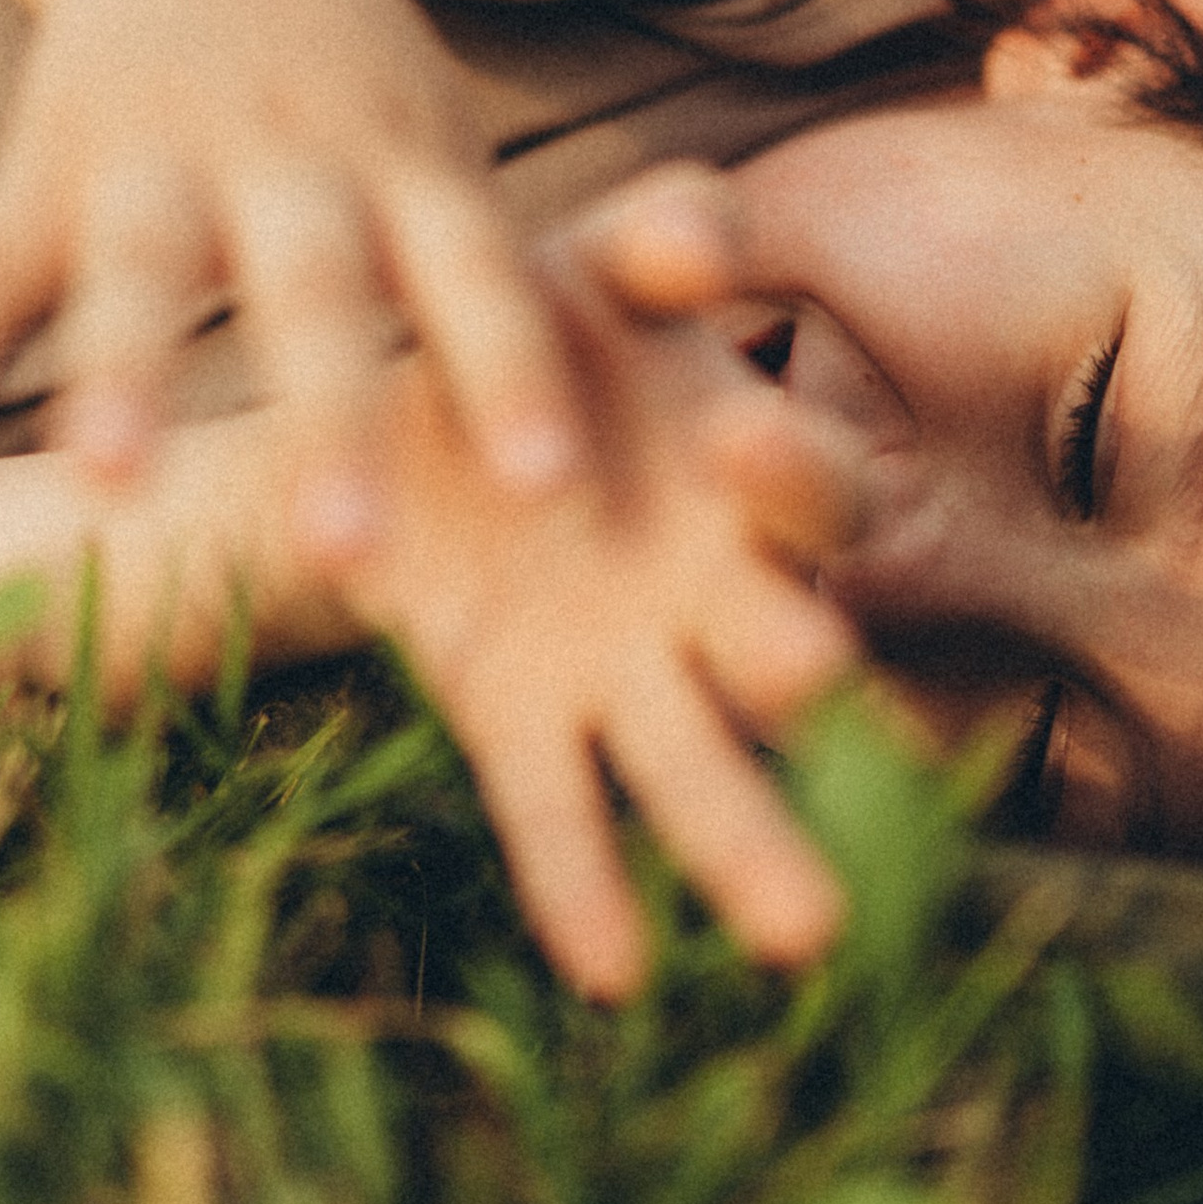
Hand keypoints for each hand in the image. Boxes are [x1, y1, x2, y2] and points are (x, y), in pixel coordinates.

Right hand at [0, 0, 589, 530]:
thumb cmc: (355, 78)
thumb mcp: (446, 146)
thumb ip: (522, 282)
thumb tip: (662, 438)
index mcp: (407, 163)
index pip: (478, 272)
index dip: (513, 373)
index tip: (551, 490)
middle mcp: (290, 158)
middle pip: (313, 289)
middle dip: (327, 417)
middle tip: (350, 555)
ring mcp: (157, 154)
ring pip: (138, 269)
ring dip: (121, 376)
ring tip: (104, 488)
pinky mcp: (43, 160)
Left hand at [333, 198, 864, 997]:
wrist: (387, 414)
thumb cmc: (536, 328)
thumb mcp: (586, 266)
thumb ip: (658, 238)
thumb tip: (699, 231)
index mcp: (749, 475)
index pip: (814, 490)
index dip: (786, 472)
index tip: (735, 437)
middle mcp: (716, 595)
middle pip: (790, 649)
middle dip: (811, 674)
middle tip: (815, 680)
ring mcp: (626, 673)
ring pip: (702, 769)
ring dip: (751, 847)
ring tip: (804, 937)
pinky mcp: (518, 721)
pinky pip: (559, 813)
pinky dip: (584, 888)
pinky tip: (611, 972)